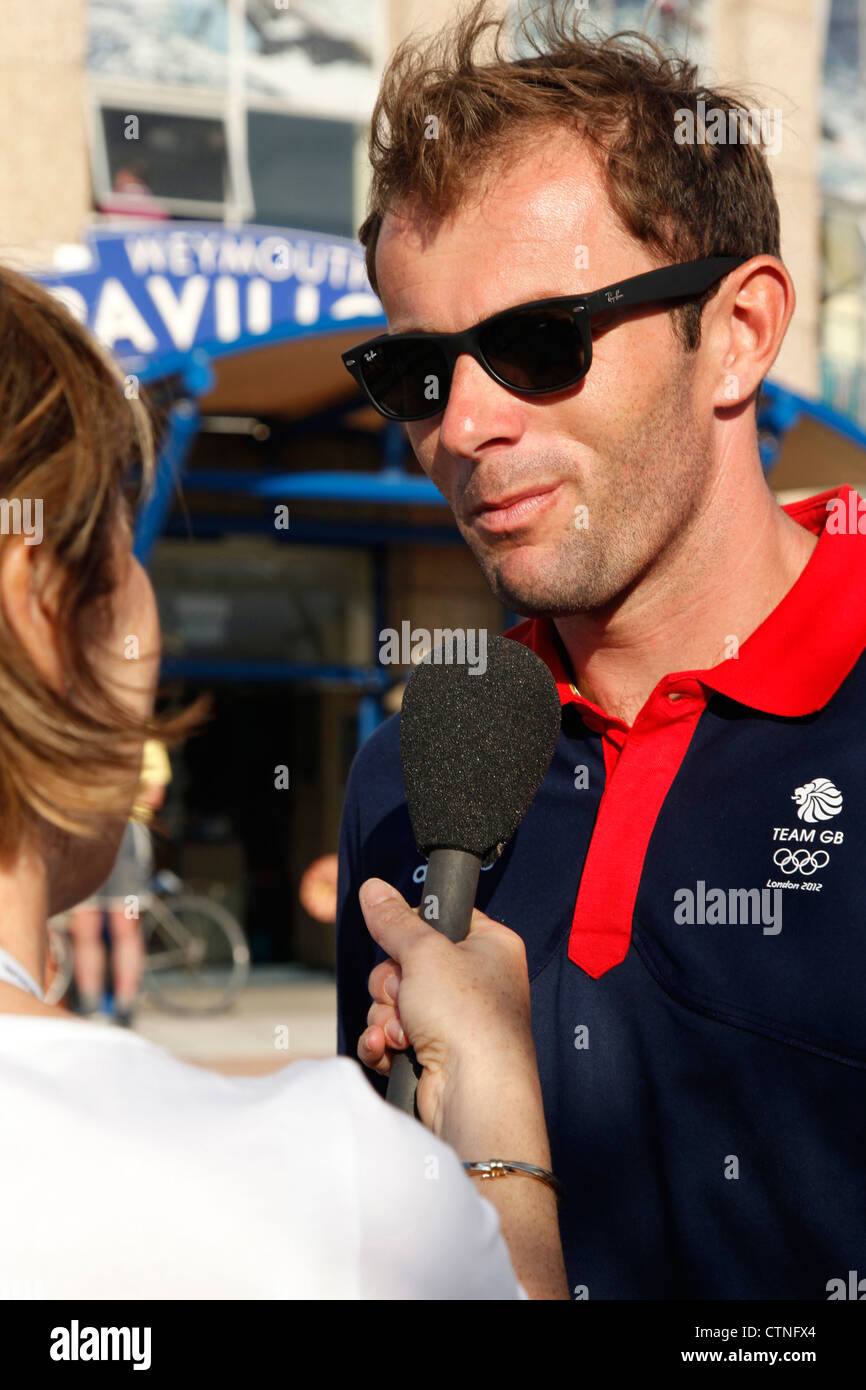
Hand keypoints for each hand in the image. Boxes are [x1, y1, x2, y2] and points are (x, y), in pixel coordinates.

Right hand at [356, 878, 536, 1132]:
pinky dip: (383, 1041)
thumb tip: (373, 889)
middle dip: (392, 983)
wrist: (474, 1094)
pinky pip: (390, 1034)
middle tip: (406, 993)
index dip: (413, 930)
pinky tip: (389, 1049)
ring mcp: (453, 1020)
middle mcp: (475, 982)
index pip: (441, 920)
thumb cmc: (469, 1019)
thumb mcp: (425, 952)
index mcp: (489, 947)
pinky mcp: (433, 1053)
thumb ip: (394, 921)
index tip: (405, 941)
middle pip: (406, 962)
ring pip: (393, 1000)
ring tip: (405, 1031)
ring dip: (386, 1015)